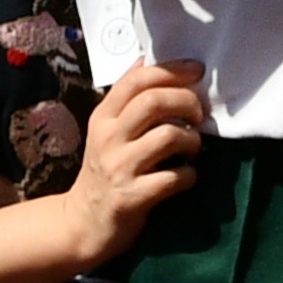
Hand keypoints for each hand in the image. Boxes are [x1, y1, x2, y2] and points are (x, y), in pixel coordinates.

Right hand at [50, 60, 206, 265]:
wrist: (84, 223)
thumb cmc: (104, 171)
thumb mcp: (107, 131)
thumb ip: (127, 99)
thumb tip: (149, 60)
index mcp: (103, 117)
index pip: (137, 79)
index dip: (172, 70)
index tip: (197, 71)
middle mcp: (108, 138)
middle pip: (154, 102)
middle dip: (187, 102)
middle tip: (199, 115)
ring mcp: (119, 167)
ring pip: (168, 136)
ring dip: (192, 140)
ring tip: (192, 149)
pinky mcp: (133, 197)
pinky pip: (174, 178)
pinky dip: (190, 176)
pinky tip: (186, 177)